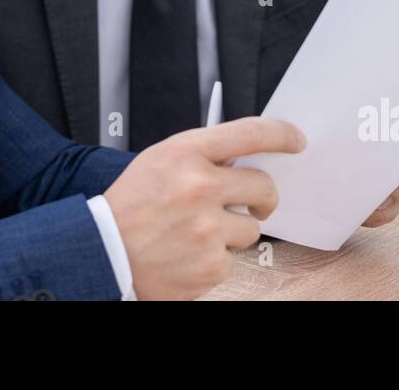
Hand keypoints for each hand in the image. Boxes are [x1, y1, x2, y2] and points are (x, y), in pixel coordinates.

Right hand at [103, 117, 305, 299]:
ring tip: (197, 232)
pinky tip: (188, 252)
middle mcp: (199, 187)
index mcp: (185, 153)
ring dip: (232, 231)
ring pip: (252, 227)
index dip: (282, 134)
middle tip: (254, 202)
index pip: (250, 133)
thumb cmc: (130, 206)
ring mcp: (207, 228)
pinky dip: (215, 258)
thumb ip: (201, 155)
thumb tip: (244, 159)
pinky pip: (232, 258)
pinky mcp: (211, 265)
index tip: (295, 140)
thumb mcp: (160, 161)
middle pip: (264, 186)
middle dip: (263, 196)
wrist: (103, 253)